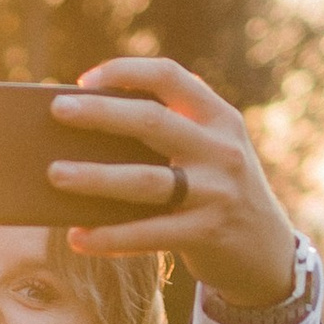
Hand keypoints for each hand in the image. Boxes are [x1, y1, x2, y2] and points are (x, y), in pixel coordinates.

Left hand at [48, 55, 297, 308]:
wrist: (268, 251)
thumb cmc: (217, 192)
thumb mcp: (209, 152)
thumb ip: (169, 135)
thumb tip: (84, 136)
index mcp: (219, 118)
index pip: (170, 76)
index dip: (125, 71)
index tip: (83, 81)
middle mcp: (221, 149)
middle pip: (152, 121)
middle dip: (100, 113)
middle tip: (57, 111)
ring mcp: (216, 192)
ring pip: (145, 181)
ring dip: (95, 177)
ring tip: (54, 174)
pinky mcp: (207, 233)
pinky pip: (149, 234)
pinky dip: (109, 237)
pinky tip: (77, 238)